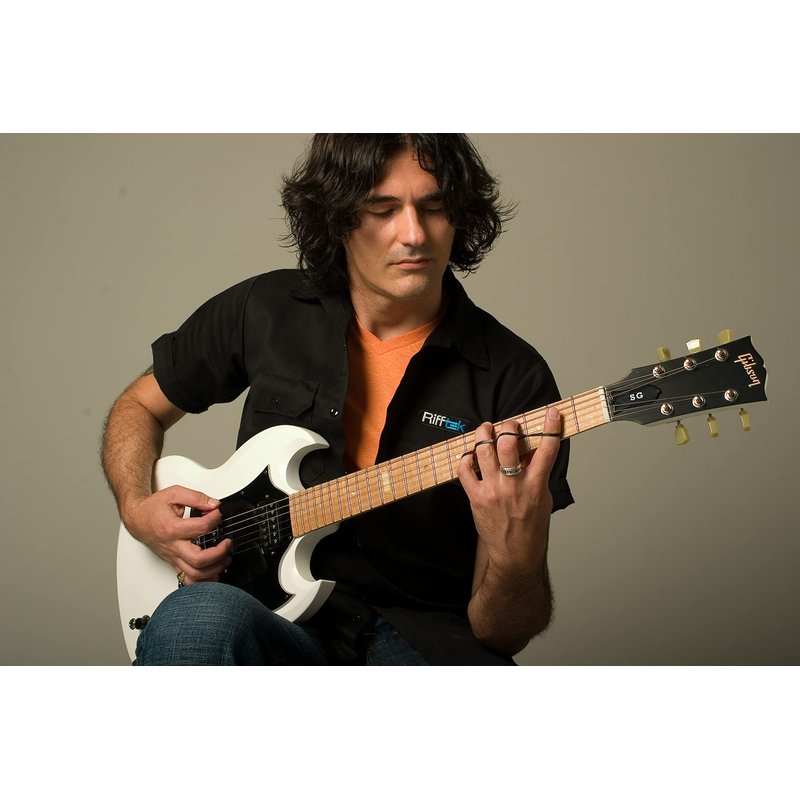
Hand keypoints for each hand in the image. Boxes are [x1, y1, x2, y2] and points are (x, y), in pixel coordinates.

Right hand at [123, 486, 232, 583]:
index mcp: (172, 528)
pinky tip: (214, 573)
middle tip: (227, 543)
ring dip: (214, 569)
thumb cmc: (153, 508)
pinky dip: (203, 580)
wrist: (137, 519)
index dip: (215, 519)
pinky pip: (188, 579)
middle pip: (198, 560)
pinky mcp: (173, 562)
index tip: (217, 514)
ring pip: (194, 574)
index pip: (201, 528)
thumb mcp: (174, 494)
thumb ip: (196, 497)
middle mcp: (172, 546)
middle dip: (218, 553)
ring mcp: (173, 557)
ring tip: (225, 558)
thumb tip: (213, 504)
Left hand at [457, 407, 561, 574]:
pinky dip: (466, 459)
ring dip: (483, 434)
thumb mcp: (543, 498)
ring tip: (485, 429)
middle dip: (508, 427)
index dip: (551, 427)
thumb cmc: (531, 526)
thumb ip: (537, 473)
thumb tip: (530, 450)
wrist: (515, 553)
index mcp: (536, 485)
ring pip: (483, 450)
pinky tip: (471, 456)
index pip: (547, 449)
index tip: (552, 413)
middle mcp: (514, 485)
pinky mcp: (476, 497)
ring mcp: (493, 490)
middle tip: (508, 425)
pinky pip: (464, 470)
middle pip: (508, 443)